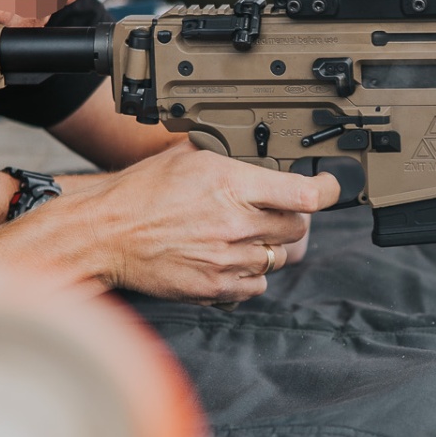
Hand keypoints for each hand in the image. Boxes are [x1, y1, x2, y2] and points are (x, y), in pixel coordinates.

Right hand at [0, 146, 339, 302]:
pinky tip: (237, 259)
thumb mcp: (188, 155)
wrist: (106, 233)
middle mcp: (236, 224)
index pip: (306, 194)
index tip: (329, 187)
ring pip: (281, 257)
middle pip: (299, 228)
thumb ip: (229, 154)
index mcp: (233, 185)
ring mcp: (228, 259)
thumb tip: (256, 150)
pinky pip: (258, 286)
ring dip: (275, 246)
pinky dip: (254, 274)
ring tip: (256, 235)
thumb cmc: (141, 193)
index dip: (327, 190)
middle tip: (280, 211)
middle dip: (295, 218)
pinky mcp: (215, 287)